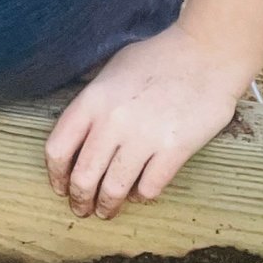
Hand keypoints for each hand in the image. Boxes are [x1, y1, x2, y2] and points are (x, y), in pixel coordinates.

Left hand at [44, 25, 243, 220]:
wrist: (207, 52)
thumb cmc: (160, 56)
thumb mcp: (114, 68)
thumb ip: (93, 99)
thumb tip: (78, 131)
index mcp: (94, 98)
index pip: (57, 149)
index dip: (55, 175)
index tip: (60, 187)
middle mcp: (113, 121)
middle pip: (82, 177)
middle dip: (79, 200)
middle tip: (82, 208)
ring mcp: (144, 136)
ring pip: (113, 190)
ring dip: (107, 206)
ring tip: (107, 210)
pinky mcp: (174, 149)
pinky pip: (148, 189)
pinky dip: (141, 196)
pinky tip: (140, 192)